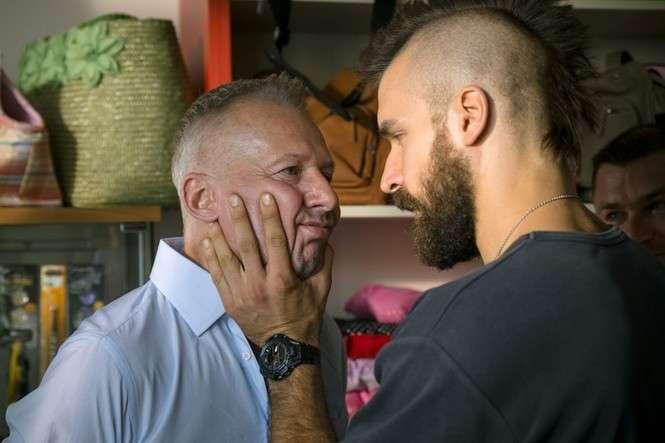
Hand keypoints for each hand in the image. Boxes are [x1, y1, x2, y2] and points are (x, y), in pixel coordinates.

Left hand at [202, 193, 333, 345]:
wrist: (285, 347)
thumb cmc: (305, 316)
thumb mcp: (321, 289)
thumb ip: (324, 263)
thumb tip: (324, 239)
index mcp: (282, 280)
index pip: (275, 241)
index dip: (270, 217)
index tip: (265, 196)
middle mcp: (259, 285)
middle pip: (246, 245)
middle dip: (239, 219)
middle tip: (231, 198)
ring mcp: (242, 294)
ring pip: (226, 259)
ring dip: (219, 236)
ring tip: (212, 216)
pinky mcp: (230, 302)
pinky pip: (217, 276)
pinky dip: (211, 258)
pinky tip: (207, 242)